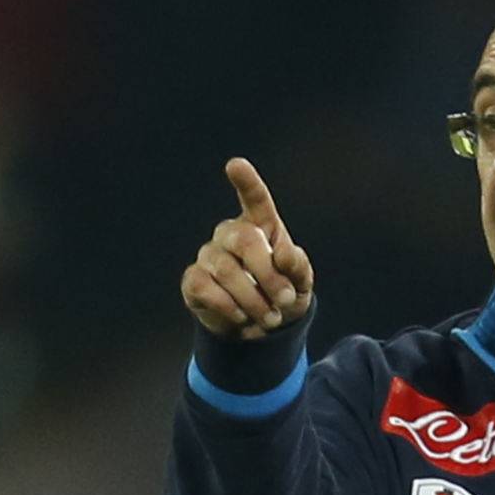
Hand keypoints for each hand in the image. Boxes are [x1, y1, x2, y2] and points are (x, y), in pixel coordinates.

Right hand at [181, 158, 313, 339]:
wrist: (264, 329)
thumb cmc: (284, 294)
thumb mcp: (300, 282)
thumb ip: (297, 266)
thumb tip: (283, 255)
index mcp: (260, 227)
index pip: (255, 200)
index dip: (246, 183)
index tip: (235, 165)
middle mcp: (230, 235)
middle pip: (244, 240)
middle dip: (269, 274)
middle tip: (286, 300)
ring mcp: (209, 256)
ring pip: (227, 270)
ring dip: (254, 300)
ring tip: (271, 318)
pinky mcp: (194, 281)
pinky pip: (208, 290)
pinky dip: (231, 308)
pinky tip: (242, 317)